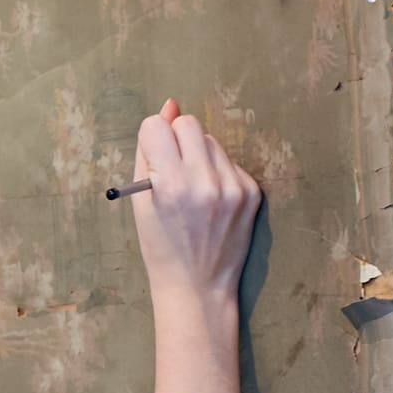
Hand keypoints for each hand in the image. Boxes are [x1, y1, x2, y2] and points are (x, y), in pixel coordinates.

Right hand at [132, 98, 262, 304]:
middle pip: (189, 124)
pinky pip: (229, 162)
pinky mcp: (251, 192)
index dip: (151, 140)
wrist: (198, 285)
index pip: (157, 127)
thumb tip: (168, 107)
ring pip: (211, 142)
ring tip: (192, 190)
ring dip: (198, 156)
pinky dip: (216, 173)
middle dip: (176, 139)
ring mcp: (232, 187)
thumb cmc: (161, 246)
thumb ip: (149, 152)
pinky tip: (210, 200)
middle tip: (172, 169)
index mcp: (170, 186)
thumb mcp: (141, 203)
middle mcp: (204, 182)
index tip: (153, 160)